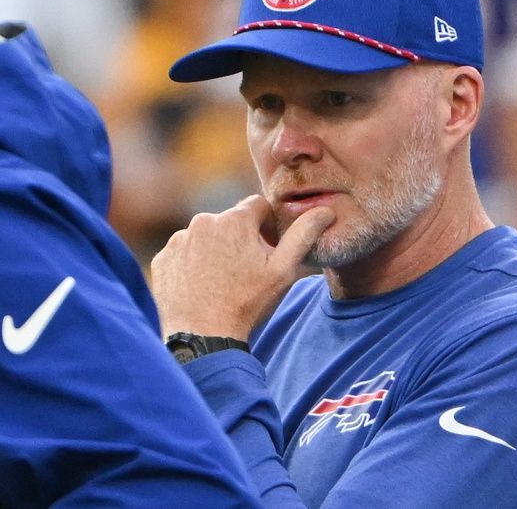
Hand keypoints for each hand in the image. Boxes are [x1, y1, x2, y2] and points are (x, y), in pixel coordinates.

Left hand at [151, 195, 333, 339]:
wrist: (202, 338)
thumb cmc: (247, 303)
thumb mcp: (284, 270)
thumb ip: (304, 234)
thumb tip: (325, 210)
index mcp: (235, 220)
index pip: (258, 207)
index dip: (268, 227)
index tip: (269, 251)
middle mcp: (203, 222)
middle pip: (231, 222)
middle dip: (242, 239)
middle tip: (248, 271)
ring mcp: (178, 241)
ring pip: (206, 236)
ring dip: (217, 250)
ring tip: (224, 281)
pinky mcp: (162, 260)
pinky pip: (184, 253)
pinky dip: (194, 264)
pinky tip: (203, 286)